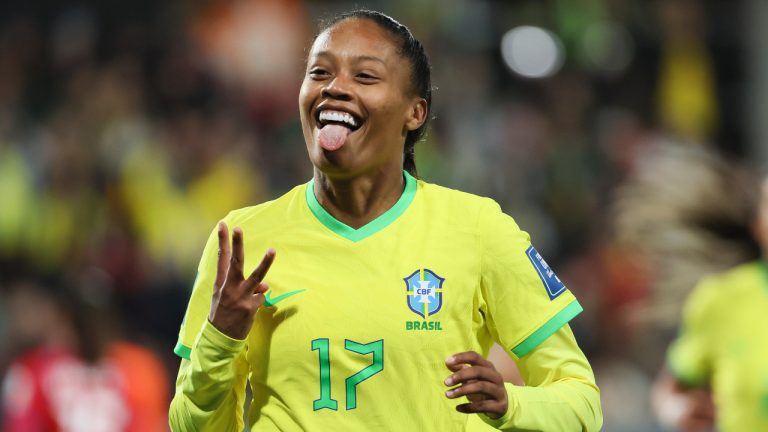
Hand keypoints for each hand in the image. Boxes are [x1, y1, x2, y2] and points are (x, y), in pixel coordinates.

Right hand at [208, 222, 275, 339]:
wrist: (219, 338)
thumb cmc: (223, 313)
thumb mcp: (225, 297)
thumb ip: (243, 286)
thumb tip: (264, 284)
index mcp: (221, 283)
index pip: (222, 258)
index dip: (222, 241)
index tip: (222, 224)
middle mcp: (229, 288)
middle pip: (236, 262)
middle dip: (237, 244)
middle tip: (238, 228)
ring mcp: (240, 297)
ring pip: (256, 277)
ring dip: (265, 263)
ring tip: (272, 250)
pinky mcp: (250, 308)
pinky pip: (261, 297)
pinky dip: (259, 299)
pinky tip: (251, 308)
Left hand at [444, 351, 507, 418]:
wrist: (502, 405)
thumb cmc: (484, 387)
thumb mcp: (473, 377)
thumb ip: (461, 369)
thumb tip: (448, 362)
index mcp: (488, 366)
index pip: (475, 357)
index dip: (461, 357)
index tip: (447, 361)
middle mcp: (495, 376)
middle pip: (478, 371)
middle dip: (460, 375)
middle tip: (446, 382)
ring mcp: (499, 391)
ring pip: (480, 387)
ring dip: (462, 390)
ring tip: (448, 394)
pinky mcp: (499, 406)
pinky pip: (482, 406)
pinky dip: (469, 407)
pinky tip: (458, 408)